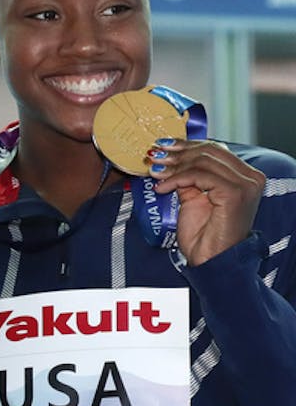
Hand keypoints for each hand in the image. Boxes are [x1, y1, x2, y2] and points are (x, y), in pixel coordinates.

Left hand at [148, 139, 264, 265]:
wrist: (211, 260)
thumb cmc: (204, 235)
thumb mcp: (193, 198)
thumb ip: (188, 177)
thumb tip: (168, 159)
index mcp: (244, 175)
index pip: (214, 149)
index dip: (186, 145)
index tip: (162, 146)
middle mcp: (250, 177)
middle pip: (208, 151)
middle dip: (177, 153)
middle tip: (154, 156)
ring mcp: (246, 184)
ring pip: (203, 161)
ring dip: (174, 165)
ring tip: (155, 172)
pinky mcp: (235, 193)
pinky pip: (199, 176)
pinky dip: (176, 178)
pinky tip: (162, 187)